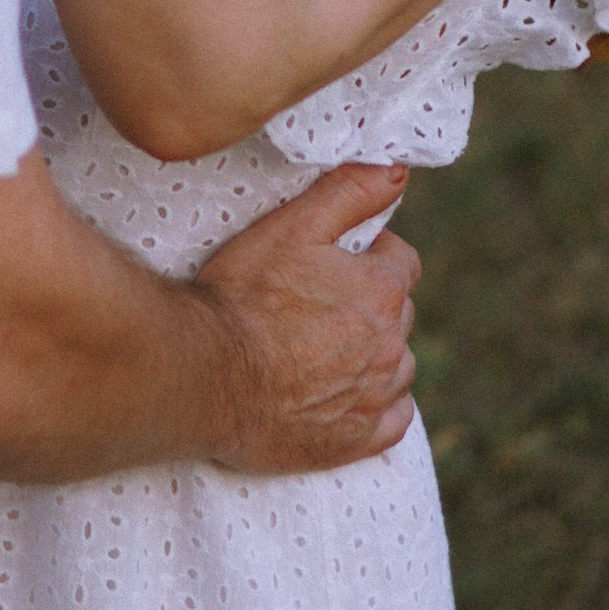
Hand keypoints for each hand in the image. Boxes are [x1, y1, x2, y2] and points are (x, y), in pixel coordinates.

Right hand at [193, 163, 418, 472]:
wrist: (207, 375)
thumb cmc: (242, 296)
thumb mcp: (291, 227)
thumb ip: (349, 192)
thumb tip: (398, 170)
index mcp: (381, 289)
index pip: (401, 262)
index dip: (368, 258)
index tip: (331, 266)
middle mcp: (390, 344)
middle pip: (398, 314)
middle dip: (369, 306)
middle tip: (315, 307)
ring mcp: (376, 395)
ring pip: (396, 366)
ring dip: (373, 356)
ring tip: (320, 352)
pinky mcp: (358, 439)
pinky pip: (392, 419)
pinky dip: (376, 406)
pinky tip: (341, 395)